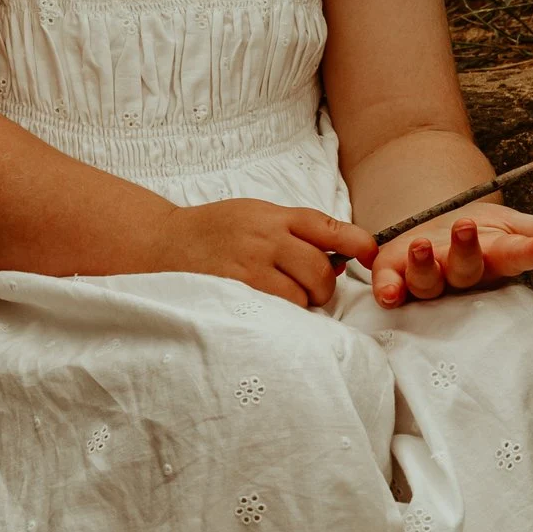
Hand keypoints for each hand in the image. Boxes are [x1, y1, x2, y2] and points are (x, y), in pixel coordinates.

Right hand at [160, 200, 376, 307]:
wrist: (161, 243)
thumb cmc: (213, 232)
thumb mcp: (255, 215)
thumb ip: (294, 232)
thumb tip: (341, 260)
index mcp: (274, 216)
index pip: (329, 226)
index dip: (358, 242)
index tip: (371, 255)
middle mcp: (266, 238)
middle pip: (321, 271)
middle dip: (322, 287)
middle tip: (305, 290)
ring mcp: (251, 267)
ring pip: (302, 297)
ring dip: (300, 305)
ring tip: (279, 299)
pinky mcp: (237, 293)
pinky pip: (278, 313)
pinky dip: (280, 316)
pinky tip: (266, 309)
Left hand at [370, 201, 532, 307]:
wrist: (431, 233)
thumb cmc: (480, 236)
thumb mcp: (513, 225)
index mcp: (493, 259)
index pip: (516, 256)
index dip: (532, 252)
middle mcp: (460, 274)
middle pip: (466, 269)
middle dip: (466, 250)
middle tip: (466, 227)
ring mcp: (428, 277)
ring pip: (427, 281)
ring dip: (425, 267)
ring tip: (423, 245)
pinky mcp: (394, 276)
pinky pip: (390, 286)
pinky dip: (387, 289)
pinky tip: (387, 292)